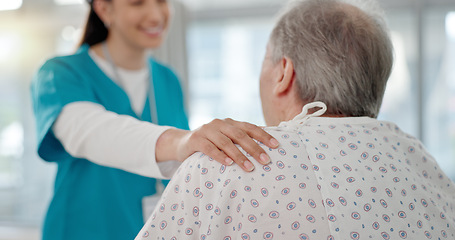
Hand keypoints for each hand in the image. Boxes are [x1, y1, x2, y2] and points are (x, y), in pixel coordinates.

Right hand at [156, 118, 278, 171]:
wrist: (181, 143)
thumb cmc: (210, 143)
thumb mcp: (225, 138)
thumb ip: (239, 140)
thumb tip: (265, 148)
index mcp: (230, 122)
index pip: (249, 127)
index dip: (263, 135)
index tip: (276, 146)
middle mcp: (219, 123)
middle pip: (240, 135)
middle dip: (254, 148)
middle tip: (266, 160)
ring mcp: (206, 130)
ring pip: (226, 142)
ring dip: (239, 156)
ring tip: (250, 168)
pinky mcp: (195, 140)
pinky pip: (209, 148)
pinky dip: (219, 156)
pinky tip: (228, 164)